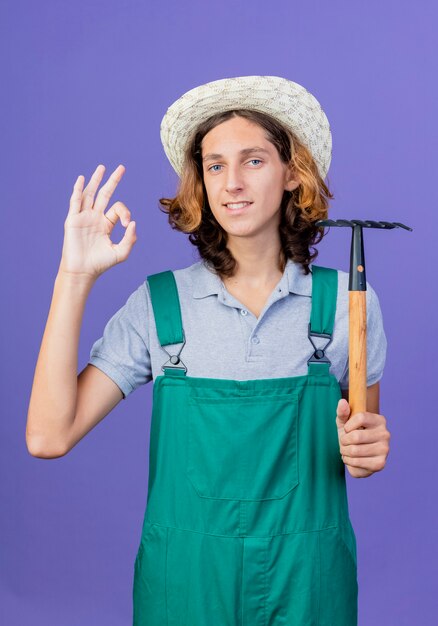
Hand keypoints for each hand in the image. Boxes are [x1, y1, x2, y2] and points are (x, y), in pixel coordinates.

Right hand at [58, 164, 136, 279]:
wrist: (83, 271)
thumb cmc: (101, 264)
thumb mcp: (121, 252)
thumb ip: (130, 238)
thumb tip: (134, 222)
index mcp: (106, 224)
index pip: (118, 209)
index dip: (125, 213)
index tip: (127, 224)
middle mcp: (95, 218)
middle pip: (104, 194)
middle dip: (113, 181)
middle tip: (121, 168)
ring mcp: (83, 217)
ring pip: (90, 194)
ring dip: (96, 180)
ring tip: (102, 167)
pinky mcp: (73, 220)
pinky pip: (75, 202)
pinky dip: (78, 190)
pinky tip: (81, 179)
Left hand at [336, 399, 390, 477]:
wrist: (357, 456)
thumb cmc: (351, 436)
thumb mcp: (344, 423)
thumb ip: (342, 412)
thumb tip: (342, 401)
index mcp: (379, 420)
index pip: (360, 417)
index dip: (348, 425)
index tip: (347, 429)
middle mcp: (385, 434)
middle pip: (356, 436)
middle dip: (344, 441)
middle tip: (344, 443)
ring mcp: (384, 449)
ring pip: (355, 450)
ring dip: (345, 451)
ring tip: (347, 451)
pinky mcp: (380, 463)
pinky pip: (357, 462)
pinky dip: (349, 461)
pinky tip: (351, 459)